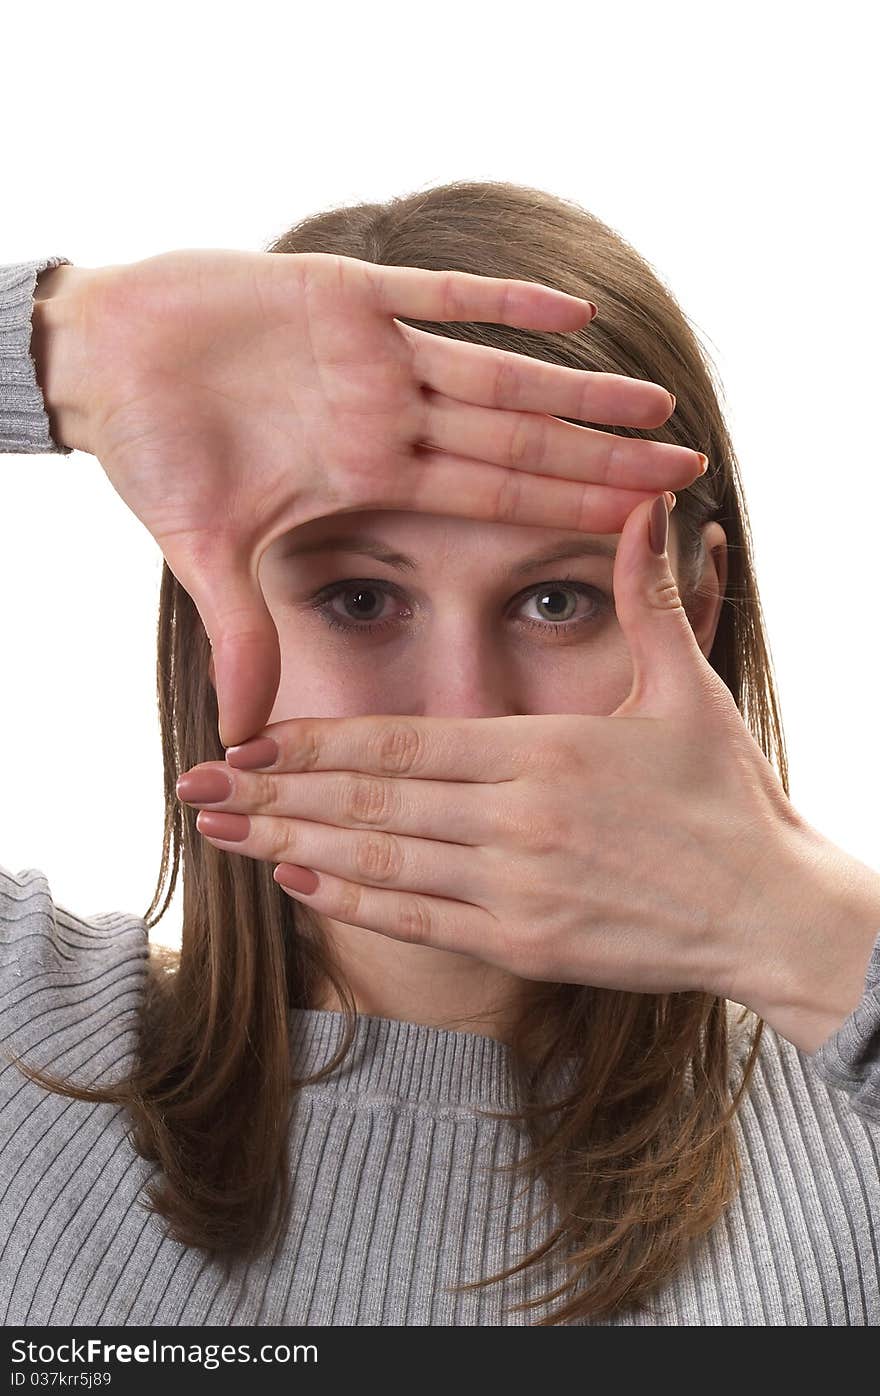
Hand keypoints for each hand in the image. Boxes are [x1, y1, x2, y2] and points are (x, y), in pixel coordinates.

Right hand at [33, 251, 704, 747]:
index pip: (487, 499)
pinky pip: (437, 292)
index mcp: (369, 475)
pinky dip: (500, 300)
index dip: (562, 511)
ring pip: (498, 373)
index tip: (638, 531)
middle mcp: (387, 417)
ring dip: (574, 389)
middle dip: (598, 456)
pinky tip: (574, 312)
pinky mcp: (342, 289)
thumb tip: (243, 736)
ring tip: (655, 401)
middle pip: (516, 441)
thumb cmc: (153, 453)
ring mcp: (374, 353)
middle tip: (688, 468)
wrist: (105, 364)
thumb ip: (241, 631)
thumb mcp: (205, 551)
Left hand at [177, 491, 810, 1010]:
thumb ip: (649, 597)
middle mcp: (517, 820)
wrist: (770, 909)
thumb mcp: (689, 687)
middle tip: (192, 788)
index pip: (401, 743)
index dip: (314, 743)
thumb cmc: (728, 795)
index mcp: (543, 751)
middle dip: (270, 794)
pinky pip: (418, 920)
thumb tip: (650, 505)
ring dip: (288, 845)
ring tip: (220, 834)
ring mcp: (517, 889)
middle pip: (369, 803)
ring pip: (378, 862)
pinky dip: (351, 901)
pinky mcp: (526, 944)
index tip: (246, 736)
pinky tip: (297, 882)